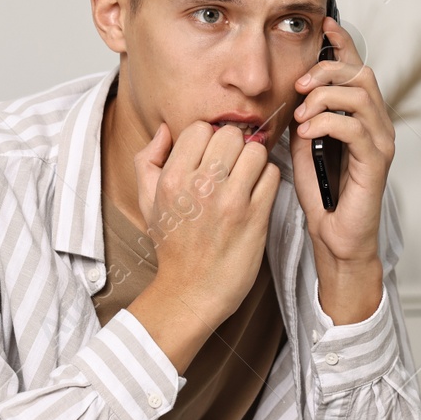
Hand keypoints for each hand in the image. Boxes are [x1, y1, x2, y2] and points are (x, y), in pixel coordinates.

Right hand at [133, 120, 280, 328]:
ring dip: (254, 160)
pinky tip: (256, 192)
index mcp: (172, 179)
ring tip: (245, 177)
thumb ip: (148, 160)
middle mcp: (201, 186)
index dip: (208, 138)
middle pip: (231, 134)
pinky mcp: (255, 216)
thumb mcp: (147, 201)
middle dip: (233, 146)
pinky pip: (272, 175)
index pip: (200, 128)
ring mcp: (230, 200)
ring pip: (256, 151)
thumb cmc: (172, 247)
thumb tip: (164, 130)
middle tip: (230, 164)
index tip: (210, 154)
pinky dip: (267, 179)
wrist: (191, 291)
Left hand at [289, 16, 395, 266]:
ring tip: (301, 114)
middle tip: (298, 84)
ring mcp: (380, 142)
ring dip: (324, 97)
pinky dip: (327, 122)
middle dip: (326, 71)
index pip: (356, 69)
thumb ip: (304, 119)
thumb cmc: (322, 198)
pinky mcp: (376, 162)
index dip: (343, 44)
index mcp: (361, 118)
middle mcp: (377, 125)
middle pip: (361, 75)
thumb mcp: (304, 148)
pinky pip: (355, 127)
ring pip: (360, 95)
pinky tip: (307, 132)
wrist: (335, 239)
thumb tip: (292, 95)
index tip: (324, 25)